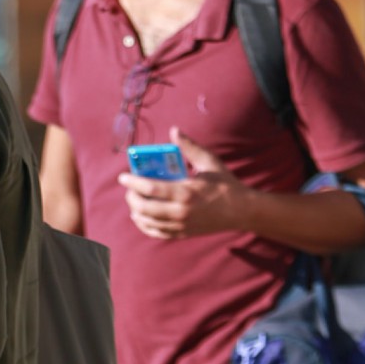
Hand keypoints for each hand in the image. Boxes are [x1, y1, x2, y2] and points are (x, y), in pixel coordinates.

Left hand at [118, 128, 248, 239]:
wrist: (241, 211)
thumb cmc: (225, 184)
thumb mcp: (209, 162)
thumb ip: (189, 146)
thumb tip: (174, 130)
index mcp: (186, 192)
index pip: (151, 189)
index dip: (133, 183)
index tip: (123, 177)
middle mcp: (181, 211)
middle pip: (145, 208)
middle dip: (131, 198)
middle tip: (129, 189)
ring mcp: (181, 225)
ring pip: (148, 222)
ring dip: (136, 211)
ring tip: (133, 201)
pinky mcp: (182, 233)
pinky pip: (156, 232)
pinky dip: (144, 225)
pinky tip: (140, 216)